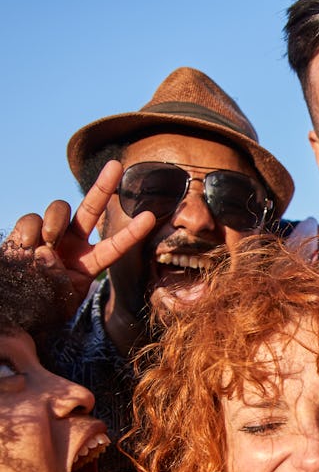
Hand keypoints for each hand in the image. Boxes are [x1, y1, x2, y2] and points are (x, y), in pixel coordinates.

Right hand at [1, 160, 153, 316]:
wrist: (14, 306)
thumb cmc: (41, 307)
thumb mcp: (60, 303)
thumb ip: (58, 281)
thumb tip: (47, 253)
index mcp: (88, 264)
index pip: (115, 246)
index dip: (132, 233)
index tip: (151, 217)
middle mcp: (72, 244)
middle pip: (91, 209)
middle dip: (104, 186)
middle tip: (116, 165)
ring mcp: (50, 235)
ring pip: (61, 209)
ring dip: (55, 222)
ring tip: (47, 245)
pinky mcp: (26, 231)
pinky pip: (31, 219)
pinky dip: (29, 232)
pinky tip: (25, 248)